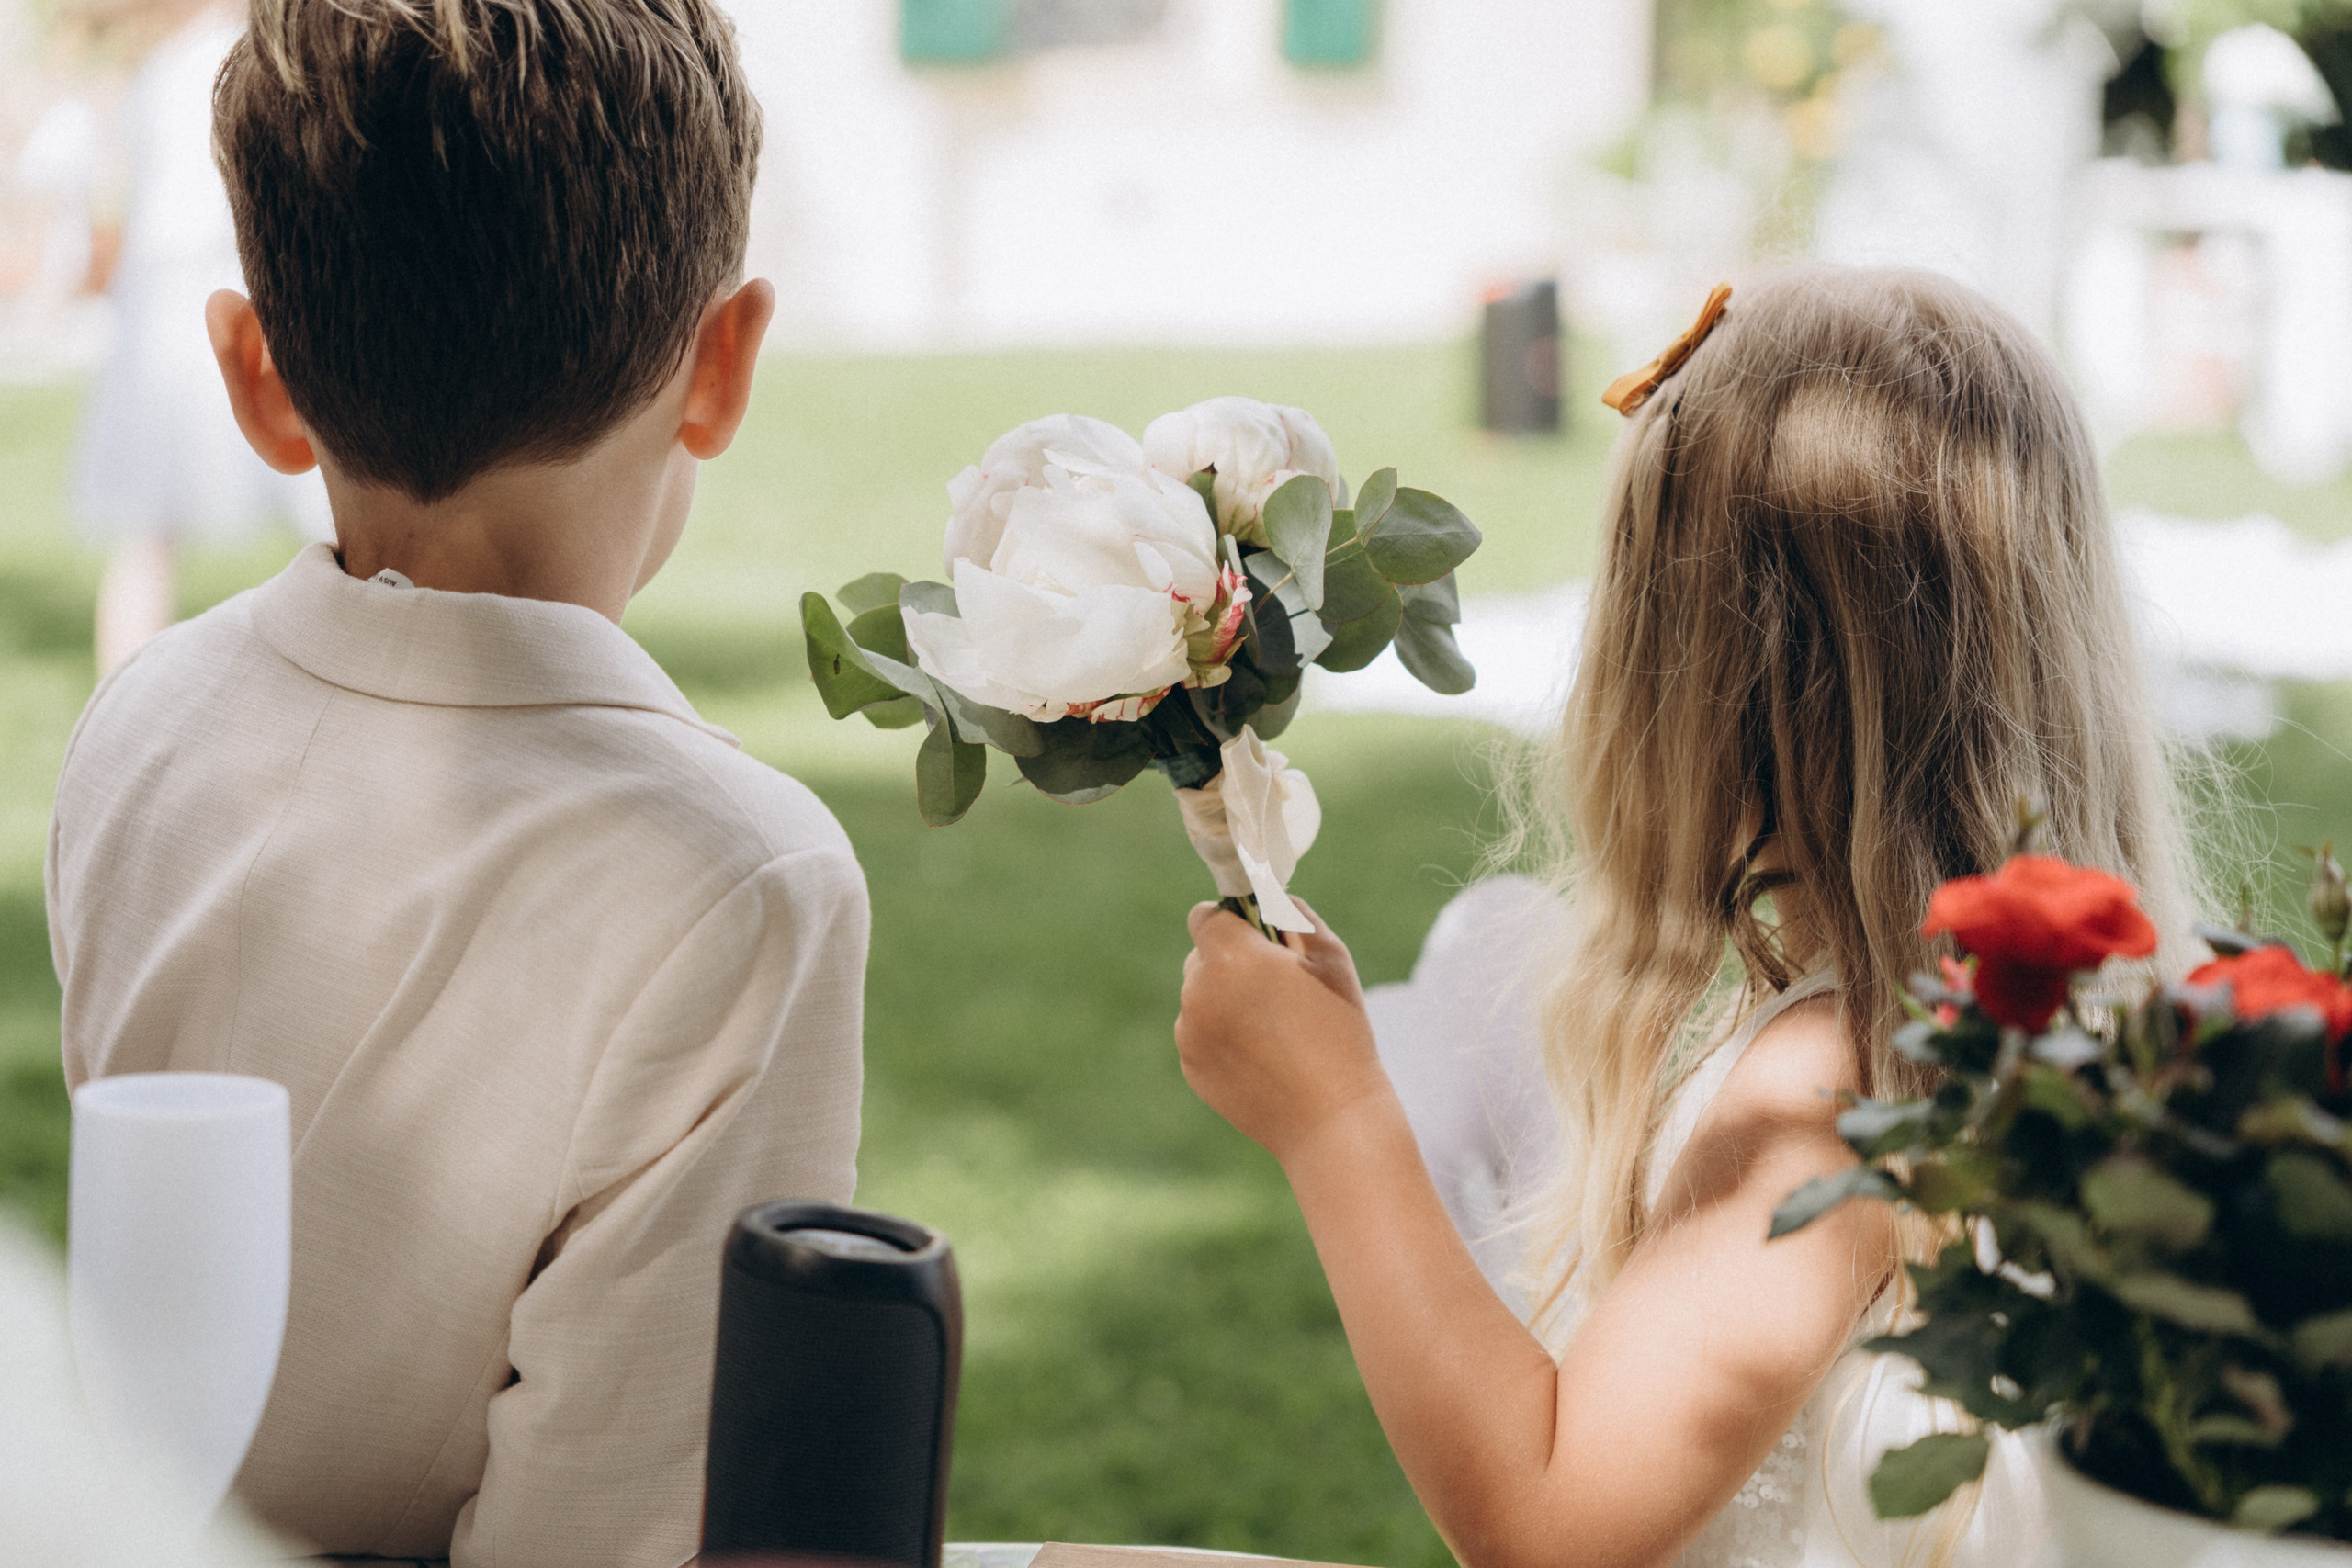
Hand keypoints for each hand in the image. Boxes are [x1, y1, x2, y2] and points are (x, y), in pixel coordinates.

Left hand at [1175, 899, 1388, 1164]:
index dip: (1231, 921)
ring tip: (1275, 1030)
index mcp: (1231, 956)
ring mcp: (1189, 1032)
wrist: (1330, 1117)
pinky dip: (1222, 1037)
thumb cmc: (1339, 1031)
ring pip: (1199, 997)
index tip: (1257, 938)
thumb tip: (1268, 902)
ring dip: (1225, 1001)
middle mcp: (1198, 990)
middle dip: (1230, 962)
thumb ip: (1293, 916)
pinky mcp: (1191, 1067)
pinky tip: (1263, 1057)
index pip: (1206, 916)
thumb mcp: (1331, 958)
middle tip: (1276, 988)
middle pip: (1201, 957)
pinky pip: (1200, 1034)